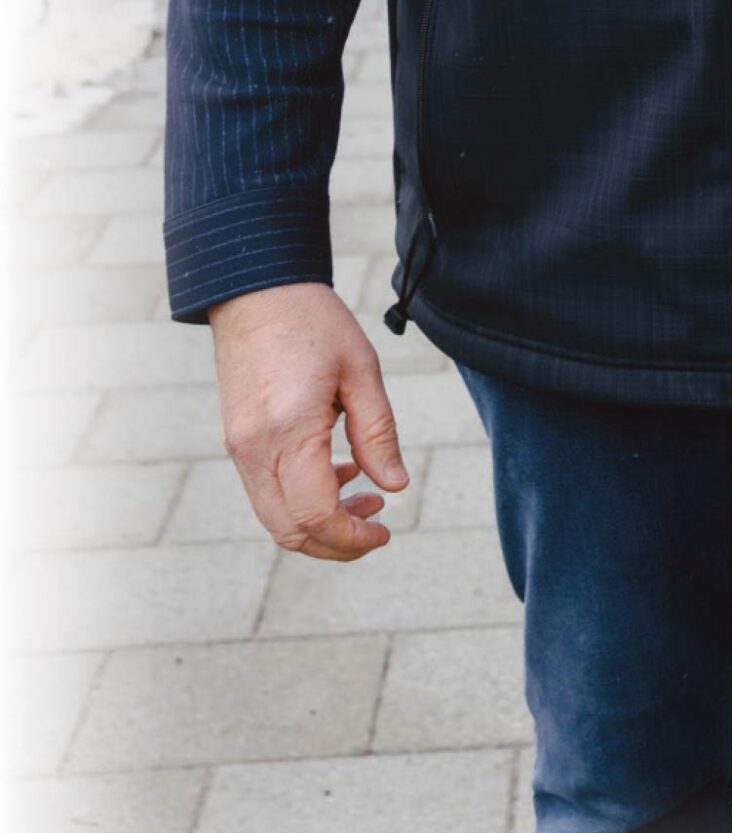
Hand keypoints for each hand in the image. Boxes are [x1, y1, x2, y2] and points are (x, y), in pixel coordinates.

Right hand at [208, 280, 408, 559]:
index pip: (316, 516)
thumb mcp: (361, 370)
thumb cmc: (313, 321)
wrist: (255, 288)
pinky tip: (338, 471)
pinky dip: (299, 499)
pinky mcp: (236, 439)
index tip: (385, 532)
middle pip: (289, 531)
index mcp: (289, 432)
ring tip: (365, 496)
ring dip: (318, 523)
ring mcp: (239, 448)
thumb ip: (377, 433)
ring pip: (274, 517)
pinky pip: (265, 491)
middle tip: (376, 526)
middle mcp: (255, 450)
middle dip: (335, 544)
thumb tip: (395, 486)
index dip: (352, 539)